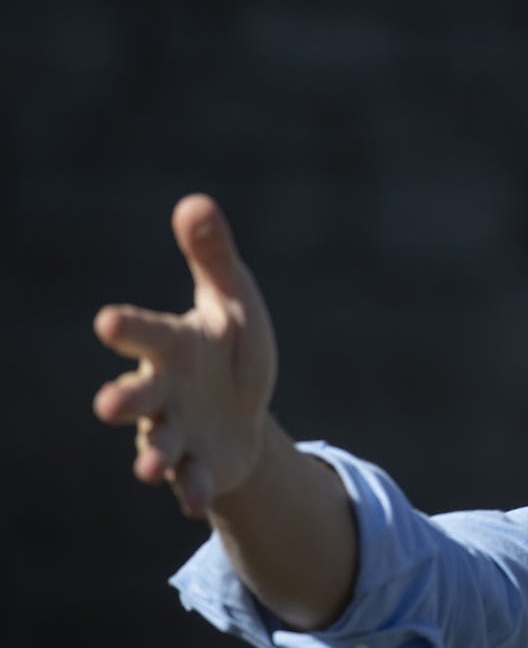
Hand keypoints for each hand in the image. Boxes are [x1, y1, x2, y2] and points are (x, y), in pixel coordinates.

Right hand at [93, 194, 277, 517]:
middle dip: (124, 400)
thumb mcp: (233, 299)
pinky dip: (195, 489)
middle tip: (108, 405)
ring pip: (159, 446)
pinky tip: (196, 501)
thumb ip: (212, 257)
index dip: (129, 328)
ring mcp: (178, 432)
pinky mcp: (199, 467)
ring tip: (150, 468)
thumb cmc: (230, 346)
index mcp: (174, 345)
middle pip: (139, 396)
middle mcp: (165, 392)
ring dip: (154, 456)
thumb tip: (195, 201)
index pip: (148, 333)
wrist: (245, 410)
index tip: (107, 319)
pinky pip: (194, 482)